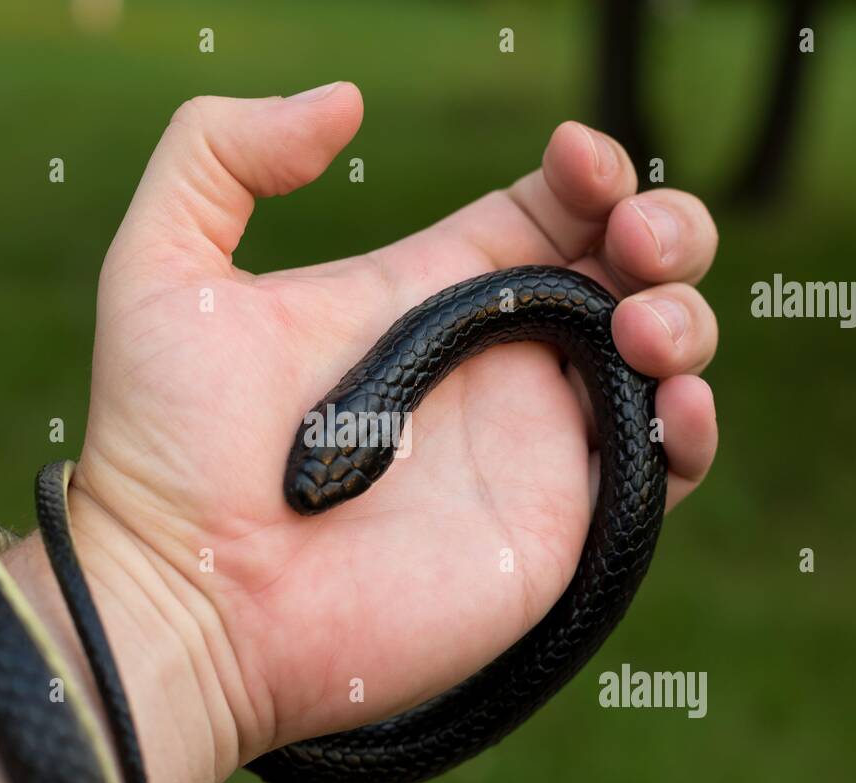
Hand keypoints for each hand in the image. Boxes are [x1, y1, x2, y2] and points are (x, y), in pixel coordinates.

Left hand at [71, 82, 718, 782]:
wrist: (191, 605)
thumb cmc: (164, 450)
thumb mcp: (159, 269)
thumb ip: (220, 152)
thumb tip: (342, 103)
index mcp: (425, 295)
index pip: (545, 210)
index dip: (587, 170)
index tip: (579, 162)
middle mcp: (492, 364)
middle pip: (623, 270)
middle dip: (662, 228)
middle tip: (633, 242)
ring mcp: (531, 446)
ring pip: (663, 358)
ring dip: (686, 315)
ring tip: (642, 327)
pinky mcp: (560, 526)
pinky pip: (666, 469)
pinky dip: (697, 428)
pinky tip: (674, 401)